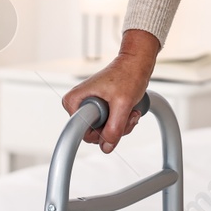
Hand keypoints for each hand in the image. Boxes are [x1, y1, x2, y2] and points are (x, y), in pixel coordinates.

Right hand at [61, 29, 159, 152]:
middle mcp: (78, 104)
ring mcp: (89, 107)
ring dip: (121, 125)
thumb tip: (106, 147)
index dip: (100, 131)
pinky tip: (129, 111)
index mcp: (74, 100)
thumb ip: (114, 128)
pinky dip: (121, 122)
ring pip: (103, 132)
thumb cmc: (128, 74)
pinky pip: (108, 126)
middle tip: (126, 114)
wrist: (136, 63)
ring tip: (130, 110)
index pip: (81, 132)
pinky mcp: (99, 109)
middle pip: (93, 134)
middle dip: (114, 128)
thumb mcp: (122, 103)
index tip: (113, 116)